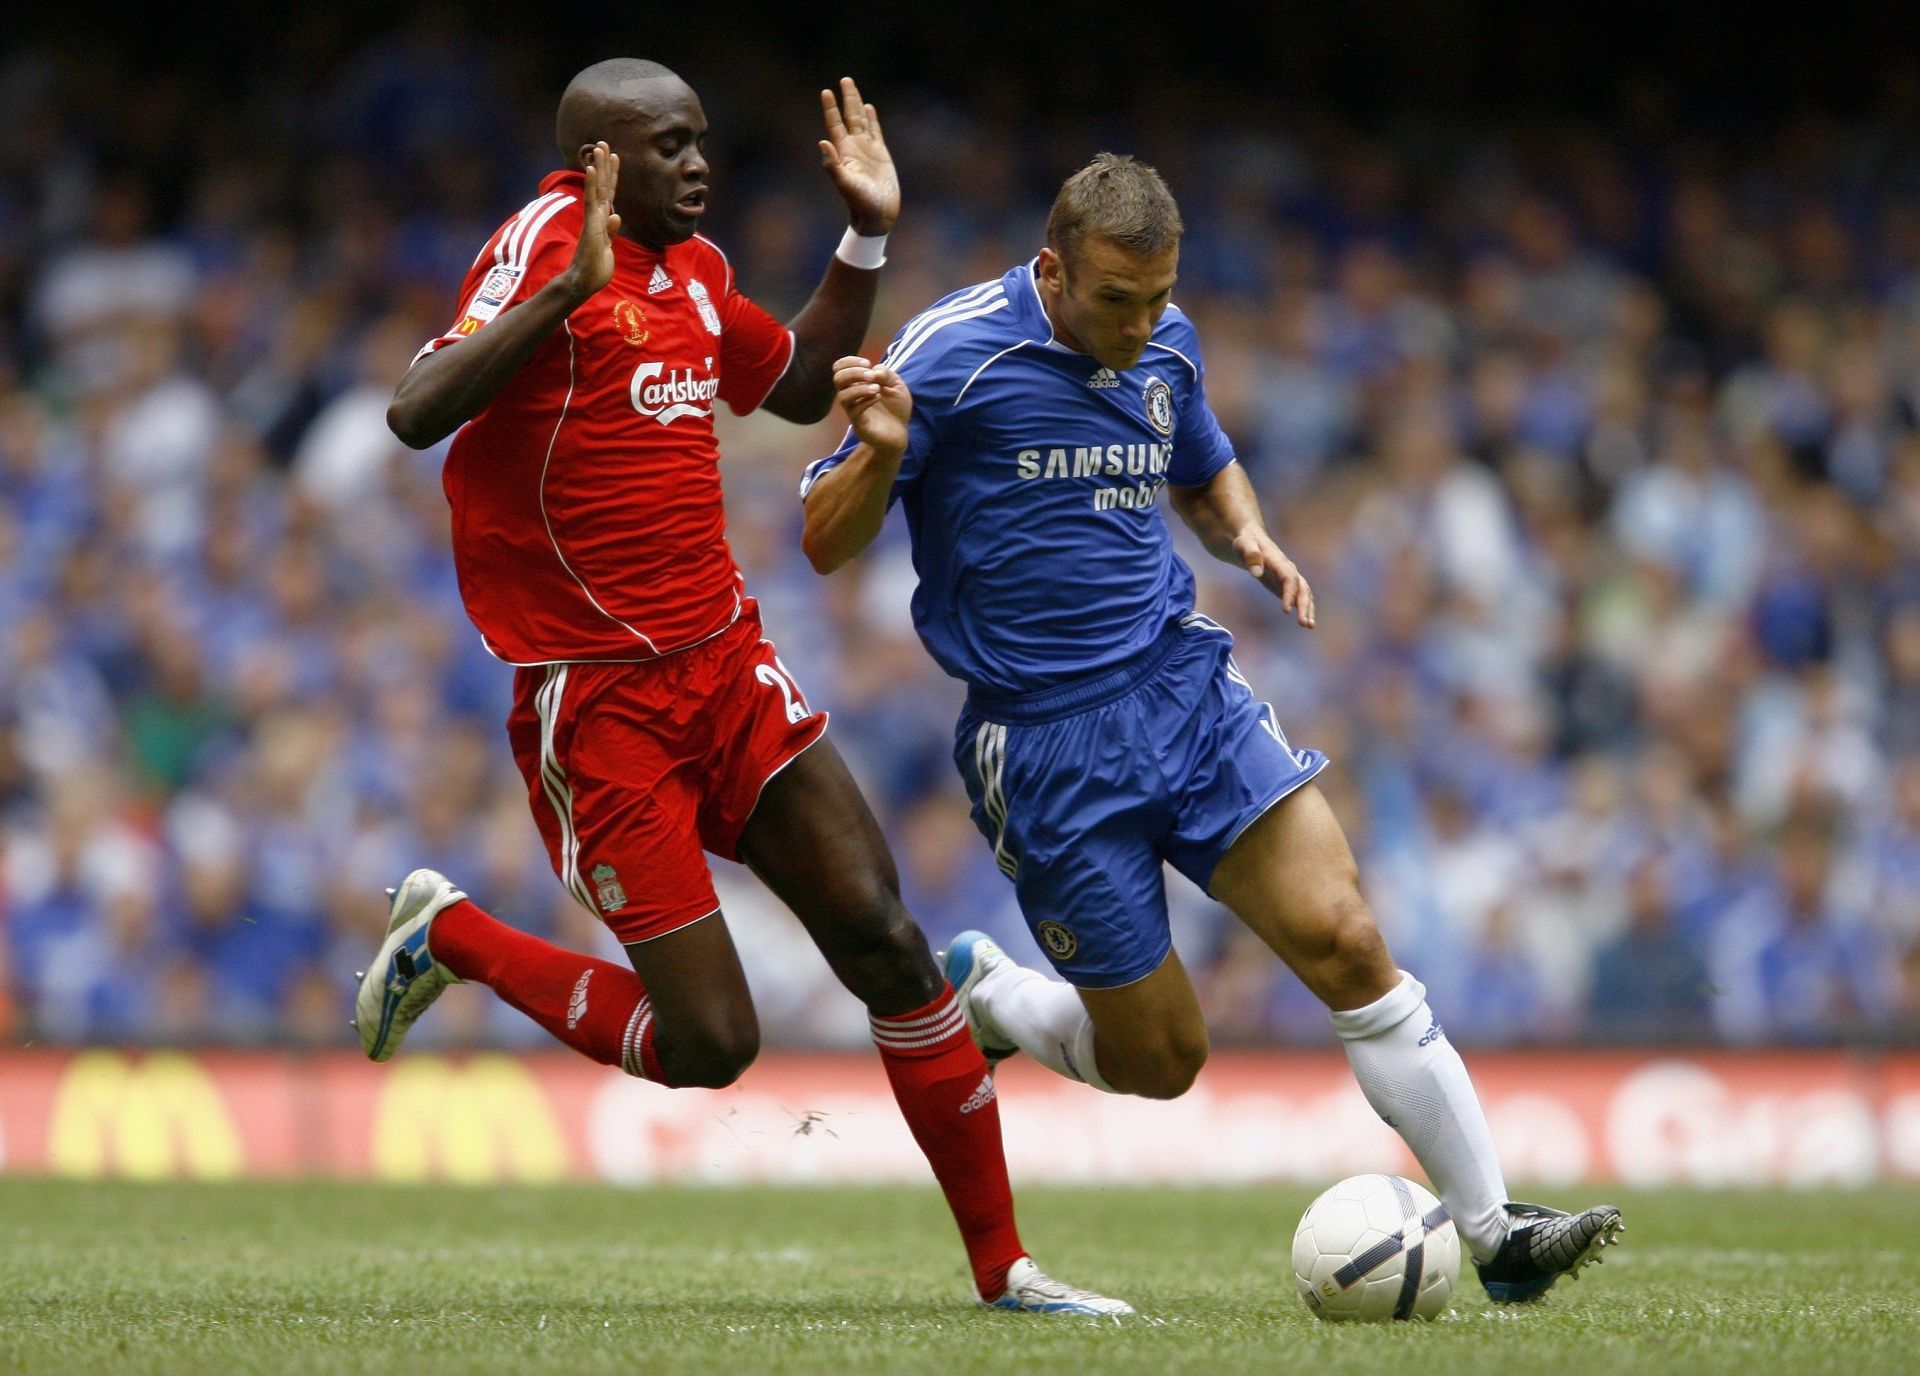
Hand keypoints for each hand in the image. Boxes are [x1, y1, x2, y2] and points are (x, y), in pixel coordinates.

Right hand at [563, 142, 620, 301]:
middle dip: (604, 164)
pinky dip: (592, 184)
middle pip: (602, 185)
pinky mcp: (591, 224)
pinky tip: (592, 169)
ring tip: (600, 147)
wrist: (584, 282)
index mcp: (602, 220)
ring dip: (599, 167)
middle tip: (603, 142)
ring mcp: (593, 218)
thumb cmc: (595, 267)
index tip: (614, 157)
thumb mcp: (607, 248)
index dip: (611, 175)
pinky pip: (592, 200)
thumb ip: (611, 231)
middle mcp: (597, 215)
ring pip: (598, 188)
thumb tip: (616, 216)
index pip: (609, 193)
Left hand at [817, 78, 898, 235]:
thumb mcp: (846, 184)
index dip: (831, 108)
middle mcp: (854, 148)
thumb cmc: (860, 203)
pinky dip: (872, 119)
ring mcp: (867, 150)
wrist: (877, 214)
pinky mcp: (881, 154)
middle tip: (845, 80)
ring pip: (862, 121)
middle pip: (849, 117)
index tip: (826, 92)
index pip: (835, 125)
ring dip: (857, 104)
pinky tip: (869, 109)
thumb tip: (822, 142)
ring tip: (853, 88)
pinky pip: (875, 131)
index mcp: (843, 153)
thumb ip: (833, 165)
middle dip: (847, 99)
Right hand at [833, 355, 911, 455]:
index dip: (849, 362)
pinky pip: (854, 412)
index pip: (840, 368)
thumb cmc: (896, 408)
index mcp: (857, 384)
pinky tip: (878, 397)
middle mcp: (851, 396)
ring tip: (877, 389)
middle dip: (854, 372)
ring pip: (842, 397)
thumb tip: (874, 369)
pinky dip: (866, 401)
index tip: (867, 363)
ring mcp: (853, 411)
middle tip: (871, 376)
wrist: (900, 433)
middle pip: (838, 379)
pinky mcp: (859, 425)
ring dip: (859, 388)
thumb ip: (887, 374)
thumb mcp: (897, 385)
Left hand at [1233, 529, 1316, 627]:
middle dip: (1304, 606)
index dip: (1289, 594)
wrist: (1251, 539)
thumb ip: (1250, 555)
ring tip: (1308, 626)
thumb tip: (1257, 573)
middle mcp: (1288, 569)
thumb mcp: (1244, 544)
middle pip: (1302, 588)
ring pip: (1304, 593)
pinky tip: (1306, 622)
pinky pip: (1298, 597)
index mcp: (1279, 561)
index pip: (1289, 578)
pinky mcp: (1285, 584)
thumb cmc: (1245, 542)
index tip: (1286, 611)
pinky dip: (1303, 608)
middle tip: (1304, 624)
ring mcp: (1289, 576)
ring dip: (1307, 609)